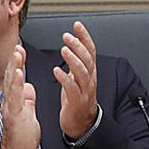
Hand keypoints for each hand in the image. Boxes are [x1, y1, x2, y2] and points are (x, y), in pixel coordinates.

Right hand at [0, 42, 42, 148]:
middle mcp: (9, 102)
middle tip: (17, 47)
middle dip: (14, 61)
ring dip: (13, 68)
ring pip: (11, 84)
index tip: (20, 50)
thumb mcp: (28, 112)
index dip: (17, 64)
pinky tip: (17, 74)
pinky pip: (14, 97)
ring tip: (17, 55)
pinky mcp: (13, 115)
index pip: (16, 79)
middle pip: (10, 78)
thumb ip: (27, 99)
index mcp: (14, 100)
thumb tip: (28, 87)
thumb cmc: (23, 136)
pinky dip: (15, 84)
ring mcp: (10, 108)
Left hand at [56, 21, 99, 140]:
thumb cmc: (77, 100)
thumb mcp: (78, 78)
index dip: (85, 37)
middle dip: (78, 45)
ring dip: (73, 59)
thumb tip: (73, 46)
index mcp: (90, 72)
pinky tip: (57, 71)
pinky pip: (72, 88)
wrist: (81, 124)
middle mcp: (90, 79)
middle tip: (67, 36)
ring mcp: (85, 90)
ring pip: (82, 72)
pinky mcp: (77, 101)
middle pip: (87, 59)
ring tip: (64, 49)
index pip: (90, 50)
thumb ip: (77, 63)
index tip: (77, 25)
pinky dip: (65, 78)